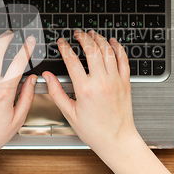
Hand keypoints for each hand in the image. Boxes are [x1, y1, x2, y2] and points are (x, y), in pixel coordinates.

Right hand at [43, 29, 140, 158]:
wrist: (117, 140)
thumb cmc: (94, 130)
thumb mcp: (69, 113)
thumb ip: (56, 92)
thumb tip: (47, 77)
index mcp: (85, 89)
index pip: (72, 60)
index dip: (64, 47)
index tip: (61, 42)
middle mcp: (101, 82)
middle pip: (91, 50)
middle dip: (82, 38)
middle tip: (77, 34)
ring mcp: (115, 81)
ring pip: (108, 51)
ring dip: (99, 39)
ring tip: (92, 34)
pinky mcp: (125, 82)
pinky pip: (123, 59)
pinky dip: (117, 48)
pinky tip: (112, 42)